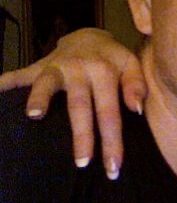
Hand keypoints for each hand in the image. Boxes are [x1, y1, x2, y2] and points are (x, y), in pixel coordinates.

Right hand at [0, 28, 145, 178]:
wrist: (89, 35)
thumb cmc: (113, 59)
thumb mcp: (132, 65)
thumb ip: (136, 85)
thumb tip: (137, 109)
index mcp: (104, 73)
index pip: (110, 113)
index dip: (112, 141)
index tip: (113, 167)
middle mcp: (80, 70)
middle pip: (80, 107)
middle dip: (81, 137)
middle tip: (82, 164)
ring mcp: (57, 67)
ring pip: (47, 85)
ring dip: (40, 99)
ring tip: (34, 117)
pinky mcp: (39, 67)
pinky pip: (20, 75)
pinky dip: (5, 83)